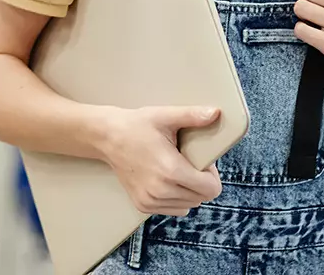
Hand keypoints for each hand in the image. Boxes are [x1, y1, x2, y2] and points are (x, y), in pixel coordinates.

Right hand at [97, 105, 222, 216]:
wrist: (107, 137)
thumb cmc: (136, 126)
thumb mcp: (165, 116)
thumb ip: (192, 116)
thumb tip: (215, 113)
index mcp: (171, 170)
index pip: (211, 189)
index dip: (212, 175)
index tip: (201, 162)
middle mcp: (161, 190)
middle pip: (202, 198)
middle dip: (202, 182)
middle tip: (188, 163)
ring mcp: (150, 200)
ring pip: (189, 205)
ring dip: (189, 191)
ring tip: (176, 170)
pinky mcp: (143, 205)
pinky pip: (174, 209)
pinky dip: (176, 198)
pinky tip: (166, 180)